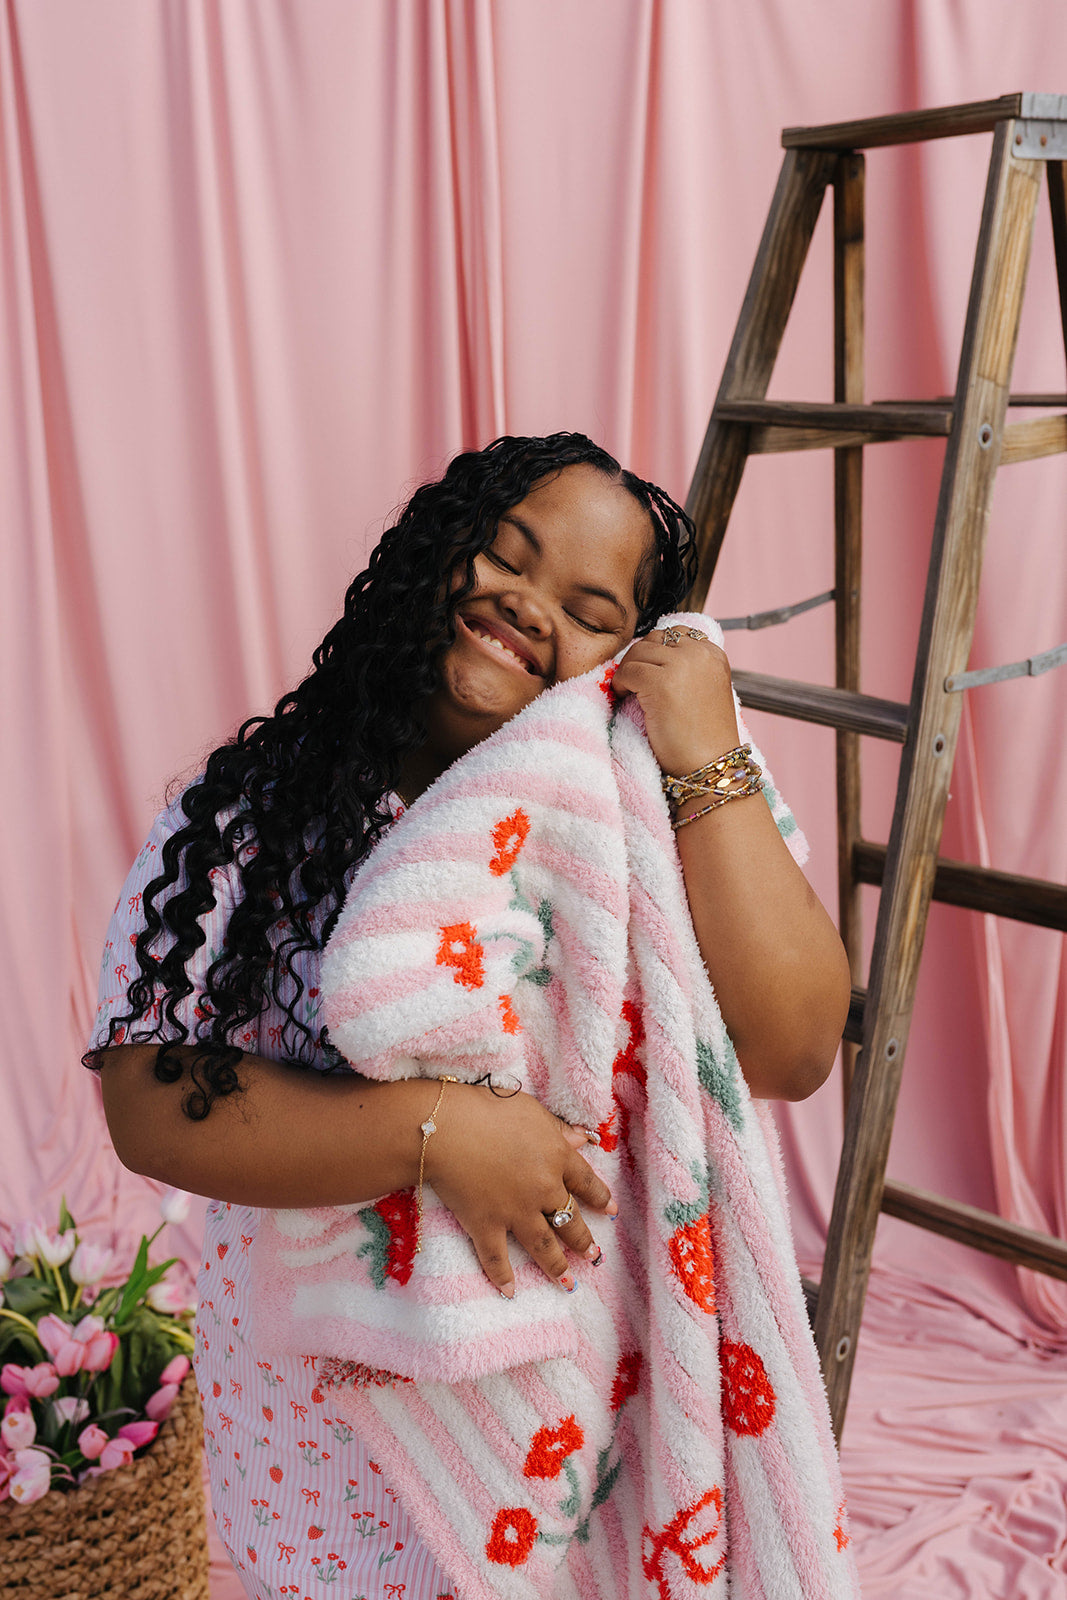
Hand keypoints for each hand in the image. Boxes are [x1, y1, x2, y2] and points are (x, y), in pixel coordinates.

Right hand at [424, 1082, 613, 1296]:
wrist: (447, 1129)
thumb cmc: (488, 1109)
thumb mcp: (531, 1111)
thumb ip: (557, 1129)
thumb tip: (583, 1139)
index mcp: (556, 1158)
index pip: (585, 1181)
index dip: (599, 1196)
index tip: (611, 1210)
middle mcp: (542, 1190)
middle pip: (569, 1220)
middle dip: (584, 1241)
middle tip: (595, 1257)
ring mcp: (515, 1212)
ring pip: (543, 1246)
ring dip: (557, 1266)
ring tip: (568, 1283)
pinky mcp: (486, 1225)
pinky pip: (497, 1257)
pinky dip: (502, 1276)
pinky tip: (510, 1291)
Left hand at [612, 627, 740, 775]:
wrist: (711, 766)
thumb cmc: (706, 737)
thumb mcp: (706, 689)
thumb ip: (689, 667)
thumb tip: (651, 655)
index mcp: (714, 653)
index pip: (675, 632)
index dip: (656, 651)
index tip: (650, 672)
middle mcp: (700, 653)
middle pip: (654, 639)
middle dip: (640, 659)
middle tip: (635, 684)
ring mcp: (681, 665)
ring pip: (637, 653)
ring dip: (628, 671)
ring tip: (631, 693)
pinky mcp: (660, 683)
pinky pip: (626, 671)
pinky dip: (620, 684)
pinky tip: (626, 699)